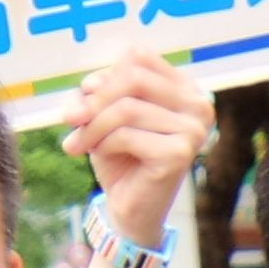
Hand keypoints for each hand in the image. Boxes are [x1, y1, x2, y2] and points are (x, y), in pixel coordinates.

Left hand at [66, 41, 206, 249]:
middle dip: (95, 99)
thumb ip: (97, 90)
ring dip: (93, 126)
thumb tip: (89, 86)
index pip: (139, 58)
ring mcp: (194, 130)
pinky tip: (97, 156)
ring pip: (126, 108)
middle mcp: (198, 105)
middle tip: (70, 120)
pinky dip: (102, 144)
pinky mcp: (180, 153)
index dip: (106, 74)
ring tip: (78, 143)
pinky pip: (126, 134)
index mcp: (185, 88)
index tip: (85, 97)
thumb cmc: (120, 158)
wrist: (129, 209)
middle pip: (133, 78)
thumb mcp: (104, 114)